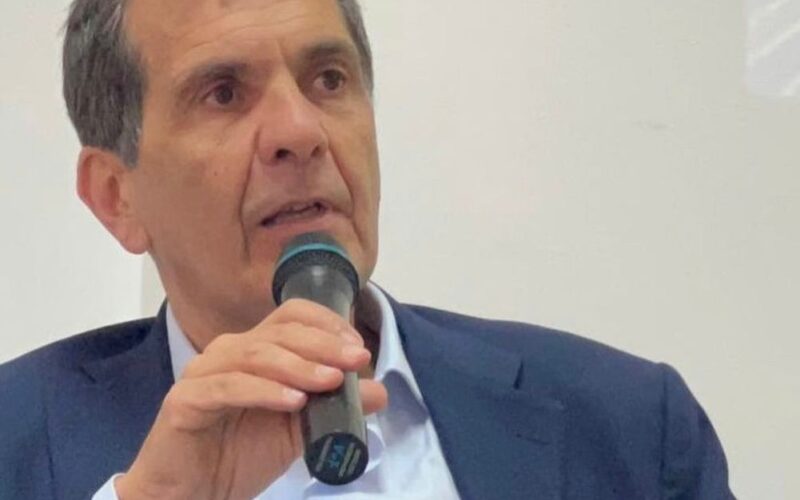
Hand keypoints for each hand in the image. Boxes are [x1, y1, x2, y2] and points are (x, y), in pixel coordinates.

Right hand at [115, 298, 387, 499]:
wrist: (195, 493)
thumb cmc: (241, 455)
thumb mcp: (301, 429)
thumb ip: (335, 408)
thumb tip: (378, 391)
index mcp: (255, 349)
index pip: (292, 316)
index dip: (327, 324)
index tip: (358, 349)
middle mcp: (229, 351)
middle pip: (279, 332)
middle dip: (323, 344)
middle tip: (355, 360)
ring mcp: (204, 372)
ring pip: (254, 353)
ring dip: (298, 365)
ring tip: (330, 381)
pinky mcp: (186, 399)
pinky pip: (227, 387)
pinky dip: (264, 391)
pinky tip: (293, 402)